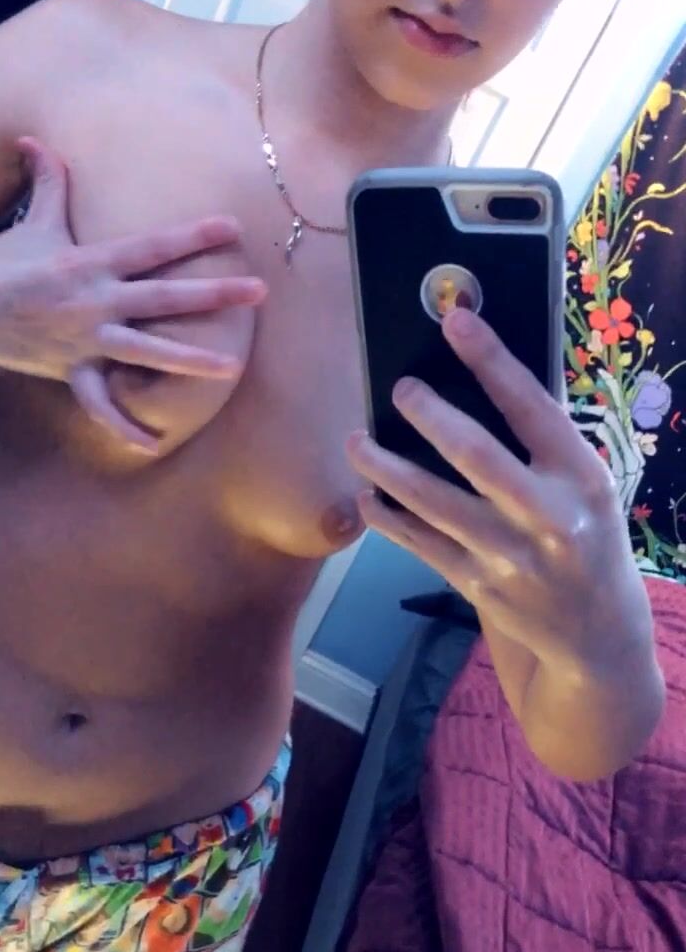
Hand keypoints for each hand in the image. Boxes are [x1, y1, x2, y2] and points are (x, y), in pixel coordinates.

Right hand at [0, 137, 265, 450]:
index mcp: (90, 261)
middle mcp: (95, 300)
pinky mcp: (70, 369)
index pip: (152, 245)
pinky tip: (152, 444)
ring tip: (231, 367)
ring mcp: (85, 338)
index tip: (234, 228)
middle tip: (260, 292)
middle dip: (214, 294)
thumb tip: (35, 140)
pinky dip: (122, 425)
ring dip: (189, 360)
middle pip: (164, 296)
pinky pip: (99, 403)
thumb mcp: (31, 221)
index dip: (193, 235)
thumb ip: (46, 182)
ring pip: (146, 350)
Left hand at [346, 307, 653, 680]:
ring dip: (388, 469)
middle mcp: (547, 516)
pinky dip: (389, 519)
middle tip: (400, 389)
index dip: (492, 361)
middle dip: (431, 417)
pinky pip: (421, 544)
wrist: (595, 631)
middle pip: (477, 456)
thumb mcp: (586, 486)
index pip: (532, 407)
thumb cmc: (585, 536)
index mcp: (580, 476)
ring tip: (356, 441)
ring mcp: (510, 556)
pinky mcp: (478, 586)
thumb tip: (482, 374)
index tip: (457, 321)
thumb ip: (542, 442)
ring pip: (435, 504)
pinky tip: (366, 496)